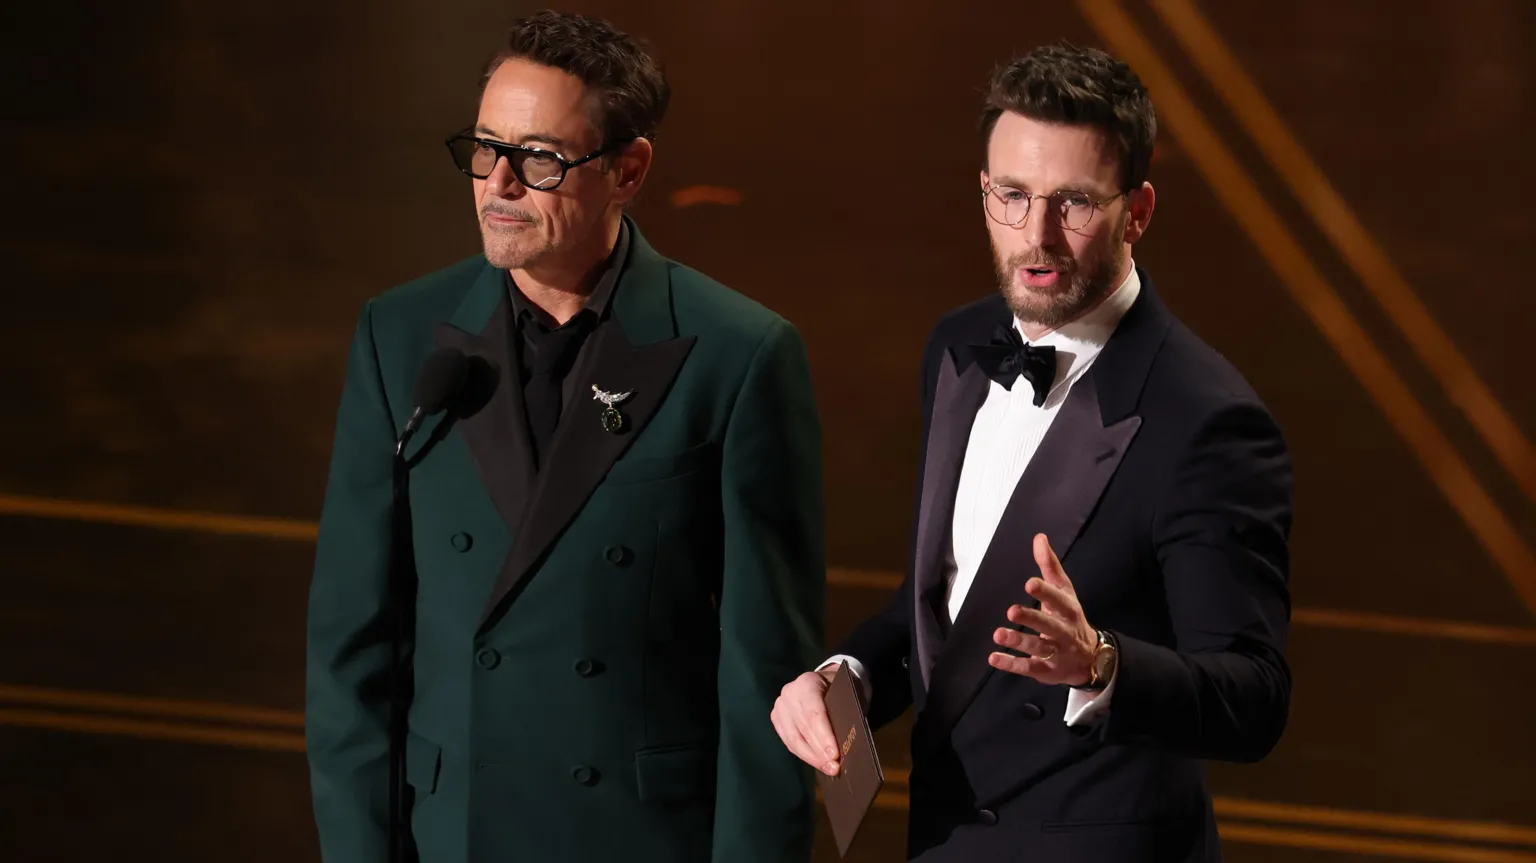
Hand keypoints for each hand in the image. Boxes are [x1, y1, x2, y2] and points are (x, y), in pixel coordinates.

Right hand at [770, 666, 841, 775]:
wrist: (824, 681)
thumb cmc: (839, 689)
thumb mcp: (846, 694)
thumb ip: (844, 714)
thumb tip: (846, 742)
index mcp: (807, 683)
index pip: (814, 714)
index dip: (824, 736)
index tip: (834, 755)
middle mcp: (789, 693)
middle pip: (803, 729)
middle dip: (819, 752)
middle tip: (834, 767)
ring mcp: (780, 706)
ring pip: (794, 739)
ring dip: (811, 757)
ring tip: (827, 769)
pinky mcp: (776, 718)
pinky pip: (789, 742)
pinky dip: (803, 754)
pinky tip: (816, 763)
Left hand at [989, 533, 1097, 685]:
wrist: (1091, 658)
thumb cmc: (1070, 617)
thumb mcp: (1065, 591)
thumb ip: (1050, 566)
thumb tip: (1039, 537)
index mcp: (1069, 609)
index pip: (1059, 599)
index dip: (1045, 592)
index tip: (1029, 583)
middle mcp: (1064, 631)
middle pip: (1049, 625)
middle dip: (1032, 619)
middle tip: (1011, 611)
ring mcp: (1056, 653)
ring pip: (1037, 648)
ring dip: (1018, 641)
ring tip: (998, 634)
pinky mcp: (1046, 671)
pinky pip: (1028, 667)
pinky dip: (1011, 664)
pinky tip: (993, 658)